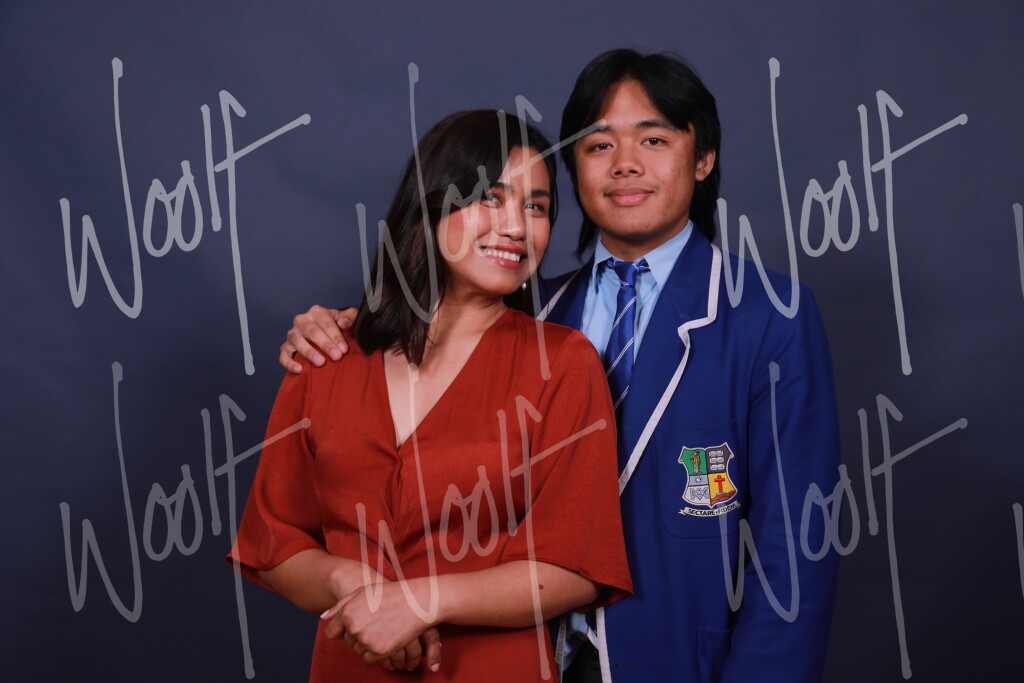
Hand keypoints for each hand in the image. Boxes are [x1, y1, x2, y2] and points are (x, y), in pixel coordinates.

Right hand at [278, 305, 358, 372]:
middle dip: (325, 345)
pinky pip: (283, 355)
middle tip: (336, 356)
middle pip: (312, 331)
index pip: (326, 323)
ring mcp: (292, 334)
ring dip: (309, 352)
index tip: (344, 349)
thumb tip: (344, 322)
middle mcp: (302, 320)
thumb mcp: (346, 319)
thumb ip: (350, 317)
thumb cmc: (337, 326)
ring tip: (321, 362)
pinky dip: (289, 363)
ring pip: (297, 341)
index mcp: (317, 312)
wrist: (324, 333)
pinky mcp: (286, 347)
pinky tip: (299, 369)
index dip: (336, 336)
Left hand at [321, 581, 436, 666]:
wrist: (416, 601)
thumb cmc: (390, 594)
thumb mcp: (363, 593)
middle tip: (375, 623)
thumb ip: (340, 605)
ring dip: (367, 644)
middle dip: (358, 635)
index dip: (341, 631)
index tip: (353, 627)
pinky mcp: (379, 651)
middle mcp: (354, 627)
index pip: (332, 632)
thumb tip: (323, 617)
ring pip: (358, 650)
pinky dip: (376, 652)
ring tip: (382, 628)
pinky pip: (369, 658)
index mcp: (347, 612)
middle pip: (347, 642)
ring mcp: (366, 640)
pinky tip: (387, 637)